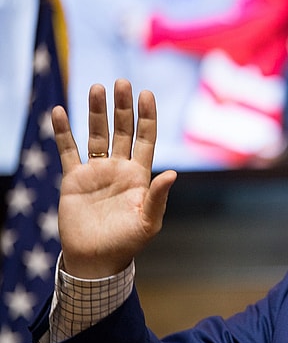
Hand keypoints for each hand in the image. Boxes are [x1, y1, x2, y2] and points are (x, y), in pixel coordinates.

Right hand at [52, 79, 176, 277]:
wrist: (96, 259)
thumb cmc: (127, 243)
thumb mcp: (148, 222)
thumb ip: (158, 197)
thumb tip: (174, 173)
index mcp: (140, 175)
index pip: (146, 139)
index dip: (147, 117)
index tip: (146, 94)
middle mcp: (119, 168)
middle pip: (122, 130)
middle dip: (122, 107)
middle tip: (121, 82)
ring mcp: (96, 171)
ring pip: (96, 134)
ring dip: (96, 112)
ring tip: (96, 87)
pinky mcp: (74, 179)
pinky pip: (67, 150)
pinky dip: (63, 131)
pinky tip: (58, 111)